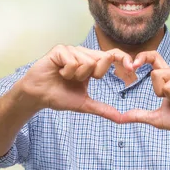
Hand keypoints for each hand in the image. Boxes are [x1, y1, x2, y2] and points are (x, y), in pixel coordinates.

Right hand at [17, 45, 134, 121]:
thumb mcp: (85, 104)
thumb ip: (103, 109)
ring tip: (66, 77)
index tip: (132, 67)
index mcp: (92, 63)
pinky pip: (73, 61)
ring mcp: (72, 50)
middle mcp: (83, 53)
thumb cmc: (59, 96)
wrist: (37, 96)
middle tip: (79, 80)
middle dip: (95, 74)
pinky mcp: (60, 50)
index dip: (123, 58)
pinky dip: (67, 72)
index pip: (112, 56)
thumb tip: (121, 119)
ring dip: (77, 75)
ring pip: (88, 61)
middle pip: (103, 59)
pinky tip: (59, 73)